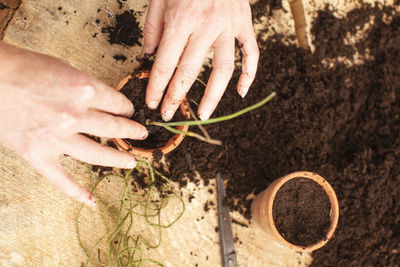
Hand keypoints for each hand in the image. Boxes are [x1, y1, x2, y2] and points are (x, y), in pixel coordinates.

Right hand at [0, 43, 147, 205]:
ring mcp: (57, 137)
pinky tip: (93, 201)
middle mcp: (75, 115)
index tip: (129, 113)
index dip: (127, 109)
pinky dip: (77, 192)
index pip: (118, 104)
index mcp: (85, 90)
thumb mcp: (67, 68)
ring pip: (98, 155)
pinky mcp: (38, 154)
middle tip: (141, 135)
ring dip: (119, 159)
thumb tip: (104, 103)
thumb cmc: (27, 67)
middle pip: (115, 129)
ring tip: (132, 161)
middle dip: (132, 132)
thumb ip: (87, 89)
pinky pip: (62, 179)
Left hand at [141, 0, 258, 120]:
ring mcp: (228, 26)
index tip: (151, 103)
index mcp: (180, 19)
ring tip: (202, 115)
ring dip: (212, 96)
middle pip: (189, 71)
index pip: (164, 63)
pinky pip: (251, 53)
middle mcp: (205, 25)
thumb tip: (148, 56)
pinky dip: (249, 74)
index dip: (156, 86)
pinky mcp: (244, 23)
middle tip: (168, 115)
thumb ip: (152, 28)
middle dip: (176, 97)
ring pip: (222, 69)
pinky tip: (240, 92)